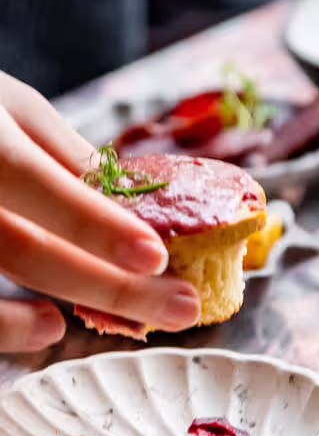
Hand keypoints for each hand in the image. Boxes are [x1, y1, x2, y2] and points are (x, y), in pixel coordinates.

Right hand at [0, 73, 199, 352]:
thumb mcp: (13, 108)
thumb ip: (64, 156)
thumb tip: (130, 204)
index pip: (44, 186)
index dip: (98, 227)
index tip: (157, 257)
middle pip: (26, 251)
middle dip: (110, 287)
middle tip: (182, 308)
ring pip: (0, 276)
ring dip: (71, 307)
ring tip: (136, 321)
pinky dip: (6, 327)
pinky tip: (52, 327)